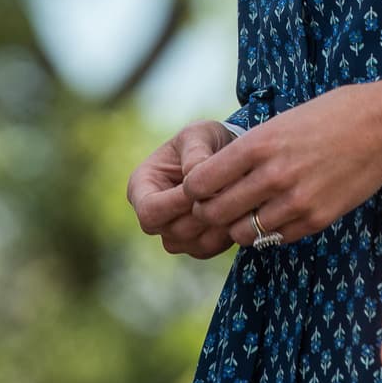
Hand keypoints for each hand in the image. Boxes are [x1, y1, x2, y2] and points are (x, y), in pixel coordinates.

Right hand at [127, 120, 236, 258]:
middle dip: (202, 213)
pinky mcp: (193, 243)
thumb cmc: (205, 139)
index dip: (177, 203)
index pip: (150, 209)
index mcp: (141, 186)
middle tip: (230, 193)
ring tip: (238, 200)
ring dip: (217, 225)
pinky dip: (225, 235)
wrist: (225, 153)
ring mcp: (172, 232)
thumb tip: (194, 173)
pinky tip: (240, 213)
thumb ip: (194, 151)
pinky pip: (207, 249)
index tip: (206, 188)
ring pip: (191, 243)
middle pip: (171, 230)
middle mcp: (152, 215)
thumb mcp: (199, 134)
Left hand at [183, 79, 381, 246]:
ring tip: (249, 212)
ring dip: (239, 226)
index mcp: (260, 143)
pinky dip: (270, 231)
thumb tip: (217, 178)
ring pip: (242, 233)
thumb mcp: (283, 121)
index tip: (200, 189)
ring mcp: (296, 200)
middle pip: (215, 212)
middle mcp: (273, 174)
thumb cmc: (332, 115)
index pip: (200, 182)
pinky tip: (278, 213)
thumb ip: (251, 151)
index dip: (194, 190)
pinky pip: (276, 238)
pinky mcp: (316, 219)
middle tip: (217, 207)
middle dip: (209, 212)